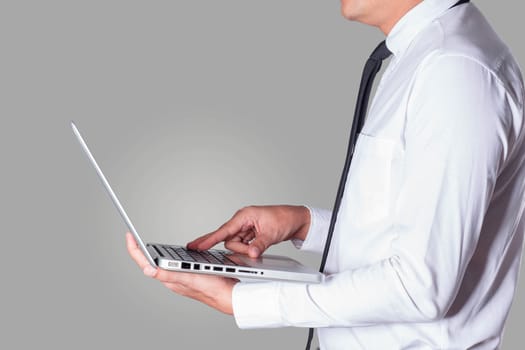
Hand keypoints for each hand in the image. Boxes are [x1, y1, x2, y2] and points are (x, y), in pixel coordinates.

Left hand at [126, 232, 237, 314]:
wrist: (230, 295)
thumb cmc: (212, 289)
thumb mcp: (189, 279)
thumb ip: (168, 274)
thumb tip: (147, 269)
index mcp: (169, 279)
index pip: (145, 264)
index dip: (135, 249)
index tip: (129, 236)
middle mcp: (173, 279)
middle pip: (150, 263)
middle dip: (140, 251)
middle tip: (133, 238)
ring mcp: (181, 277)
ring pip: (162, 264)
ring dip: (154, 253)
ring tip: (146, 244)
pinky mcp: (189, 275)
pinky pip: (174, 264)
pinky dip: (169, 256)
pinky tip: (171, 252)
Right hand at [187, 205, 310, 257]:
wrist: (296, 219)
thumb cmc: (284, 219)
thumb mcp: (272, 234)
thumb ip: (259, 245)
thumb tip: (250, 254)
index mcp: (244, 216)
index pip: (223, 230)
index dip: (209, 240)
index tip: (197, 246)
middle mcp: (242, 220)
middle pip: (228, 239)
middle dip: (237, 247)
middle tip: (216, 250)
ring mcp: (245, 227)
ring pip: (235, 243)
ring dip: (244, 249)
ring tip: (259, 246)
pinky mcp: (248, 233)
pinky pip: (241, 244)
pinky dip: (247, 248)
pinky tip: (255, 247)